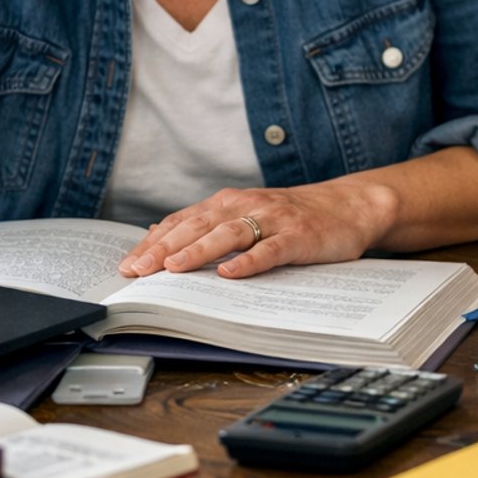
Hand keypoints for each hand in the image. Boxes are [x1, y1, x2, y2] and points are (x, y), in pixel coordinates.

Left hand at [118, 179, 398, 279]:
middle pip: (198, 226)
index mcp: (229, 203)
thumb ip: (207, 224)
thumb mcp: (246, 214)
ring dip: (199, 251)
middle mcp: (247, 206)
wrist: (349, 206)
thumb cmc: (293, 217)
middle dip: (165, 249)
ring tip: (174, 268)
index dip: (153, 243)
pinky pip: (270, 249)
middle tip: (139, 271)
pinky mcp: (298, 237)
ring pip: (229, 234)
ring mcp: (274, 220)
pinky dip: (249, 261)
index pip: (182, 222)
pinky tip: (231, 274)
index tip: (128, 266)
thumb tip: (157, 235)